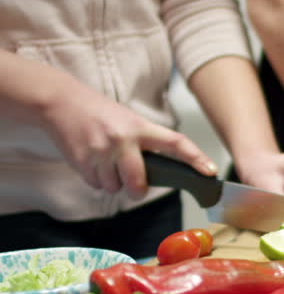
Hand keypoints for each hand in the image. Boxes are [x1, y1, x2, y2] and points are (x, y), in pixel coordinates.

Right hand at [41, 80, 216, 198]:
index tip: (210, 171)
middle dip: (138, 191)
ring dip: (114, 182)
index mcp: (141, 127)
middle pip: (139, 182)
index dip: (196, 158)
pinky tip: (93, 162)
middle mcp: (123, 139)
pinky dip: (97, 180)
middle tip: (137, 187)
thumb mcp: (130, 122)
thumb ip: (146, 145)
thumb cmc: (102, 115)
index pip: (176, 143)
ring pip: (116, 187)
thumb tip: (163, 174)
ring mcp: (101, 151)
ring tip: (107, 162)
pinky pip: (97, 185)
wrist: (62, 102)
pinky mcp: (82, 160)